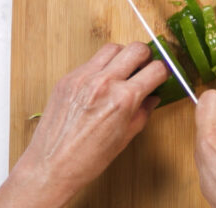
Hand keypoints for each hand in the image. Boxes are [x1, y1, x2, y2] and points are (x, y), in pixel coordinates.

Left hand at [0, 42, 168, 207]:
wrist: (51, 166)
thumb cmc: (87, 160)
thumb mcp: (124, 138)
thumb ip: (142, 112)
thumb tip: (151, 98)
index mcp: (122, 99)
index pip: (155, 70)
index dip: (163, 71)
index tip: (161, 74)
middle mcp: (104, 83)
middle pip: (136, 48)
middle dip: (146, 56)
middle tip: (145, 68)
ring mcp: (83, 78)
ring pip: (113, 48)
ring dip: (123, 56)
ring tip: (122, 71)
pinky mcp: (67, 78)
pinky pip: (90, 61)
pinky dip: (100, 66)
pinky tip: (101, 82)